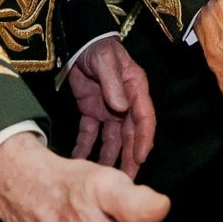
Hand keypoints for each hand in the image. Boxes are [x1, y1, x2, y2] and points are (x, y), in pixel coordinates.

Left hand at [67, 36, 156, 178]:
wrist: (78, 42)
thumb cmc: (98, 48)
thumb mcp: (105, 61)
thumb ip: (113, 84)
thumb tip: (121, 107)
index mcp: (135, 89)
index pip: (144, 117)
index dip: (144, 138)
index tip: (141, 157)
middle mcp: (126, 103)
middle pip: (130, 134)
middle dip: (129, 157)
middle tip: (126, 179)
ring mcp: (109, 109)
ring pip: (112, 139)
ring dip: (109, 158)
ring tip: (104, 178)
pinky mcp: (92, 111)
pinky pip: (90, 133)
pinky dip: (85, 147)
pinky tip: (78, 161)